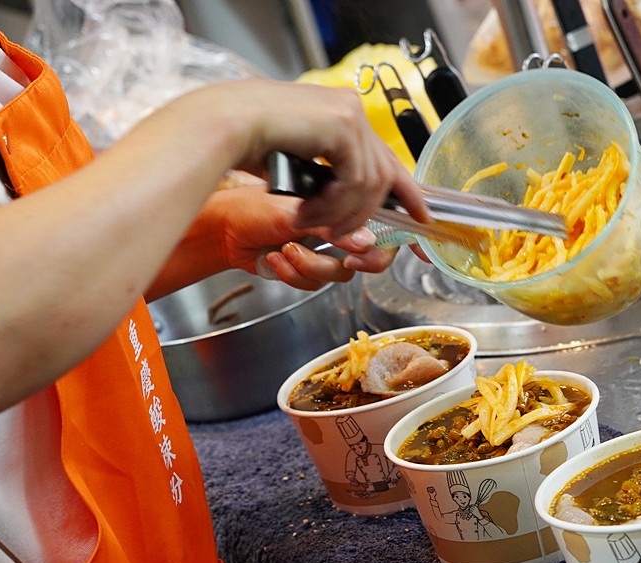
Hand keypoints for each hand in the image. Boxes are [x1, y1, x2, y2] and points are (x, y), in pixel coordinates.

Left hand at [199, 182, 398, 290]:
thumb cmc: (250, 207)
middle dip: (361, 261)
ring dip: (312, 265)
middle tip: (348, 260)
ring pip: (341, 274)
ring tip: (286, 250)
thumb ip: (331, 227)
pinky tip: (275, 259)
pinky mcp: (306, 268)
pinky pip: (315, 284)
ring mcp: (322, 248)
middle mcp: (337, 226)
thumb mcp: (293, 211)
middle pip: (372, 255)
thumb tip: (367, 241)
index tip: (419, 253)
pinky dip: (293, 274)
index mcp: (341, 200)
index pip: (385, 217)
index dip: (407, 234)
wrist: (222, 230)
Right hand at [206, 80, 428, 236]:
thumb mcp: (300, 169)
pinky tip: (307, 212)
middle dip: (378, 212)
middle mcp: (352, 110)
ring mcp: (350, 114)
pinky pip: (355, 181)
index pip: (387, 157)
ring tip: (309, 223)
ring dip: (341, 214)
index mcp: (343, 114)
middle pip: (387, 171)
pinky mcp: (343, 125)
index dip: (406, 191)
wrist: (222, 125)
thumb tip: (356, 220)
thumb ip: (330, 184)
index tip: (420, 217)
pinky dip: (333, 205)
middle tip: (352, 239)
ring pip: (370, 183)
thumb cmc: (248, 145)